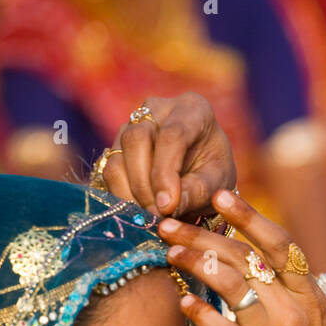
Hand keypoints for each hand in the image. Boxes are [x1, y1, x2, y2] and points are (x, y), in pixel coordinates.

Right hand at [101, 93, 236, 216]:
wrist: (199, 170)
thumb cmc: (213, 173)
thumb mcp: (217, 183)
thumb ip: (197, 192)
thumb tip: (167, 207)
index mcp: (192, 109)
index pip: (171, 135)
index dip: (165, 173)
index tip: (167, 206)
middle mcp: (158, 108)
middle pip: (137, 140)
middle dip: (144, 185)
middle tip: (157, 217)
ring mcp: (132, 123)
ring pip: (117, 156)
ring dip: (129, 193)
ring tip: (150, 217)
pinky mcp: (117, 143)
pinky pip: (108, 169)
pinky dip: (120, 194)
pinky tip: (138, 210)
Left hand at [158, 190, 325, 325]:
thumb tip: (320, 287)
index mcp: (313, 297)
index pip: (279, 244)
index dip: (249, 217)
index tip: (222, 197)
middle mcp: (293, 307)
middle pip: (244, 256)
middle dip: (204, 232)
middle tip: (170, 218)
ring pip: (230, 282)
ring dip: (195, 262)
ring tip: (169, 250)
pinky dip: (201, 312)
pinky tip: (183, 301)